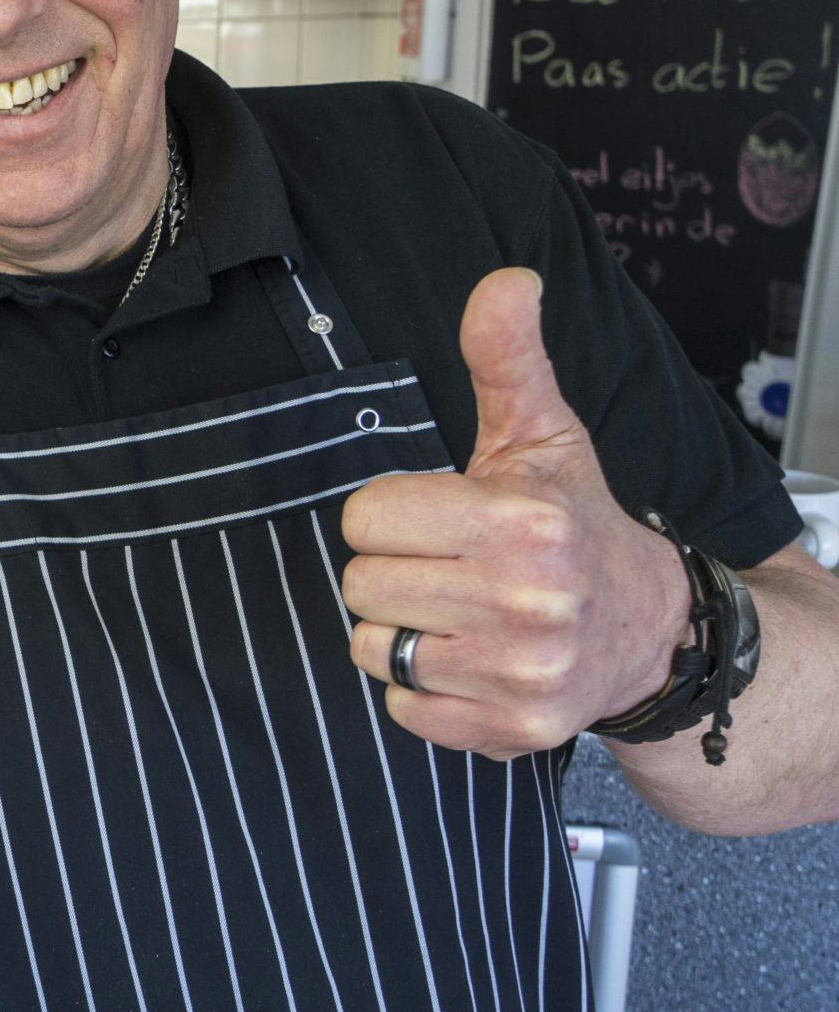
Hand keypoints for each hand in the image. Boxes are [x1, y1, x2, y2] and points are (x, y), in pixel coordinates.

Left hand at [340, 268, 688, 758]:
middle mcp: (527, 601)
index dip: (390, 516)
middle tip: (451, 569)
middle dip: (395, 572)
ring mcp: (521, 672)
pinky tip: (472, 661)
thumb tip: (505, 281)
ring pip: (373, 647)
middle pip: (360, 584)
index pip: (363, 518)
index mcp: (522, 522)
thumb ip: (506, 359)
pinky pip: (401, 708)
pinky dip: (424, 691)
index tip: (437, 520)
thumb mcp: (541, 435)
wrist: (652, 631)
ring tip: (461, 613)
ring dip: (404, 631)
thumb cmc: (576, 524)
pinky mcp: (512, 731)